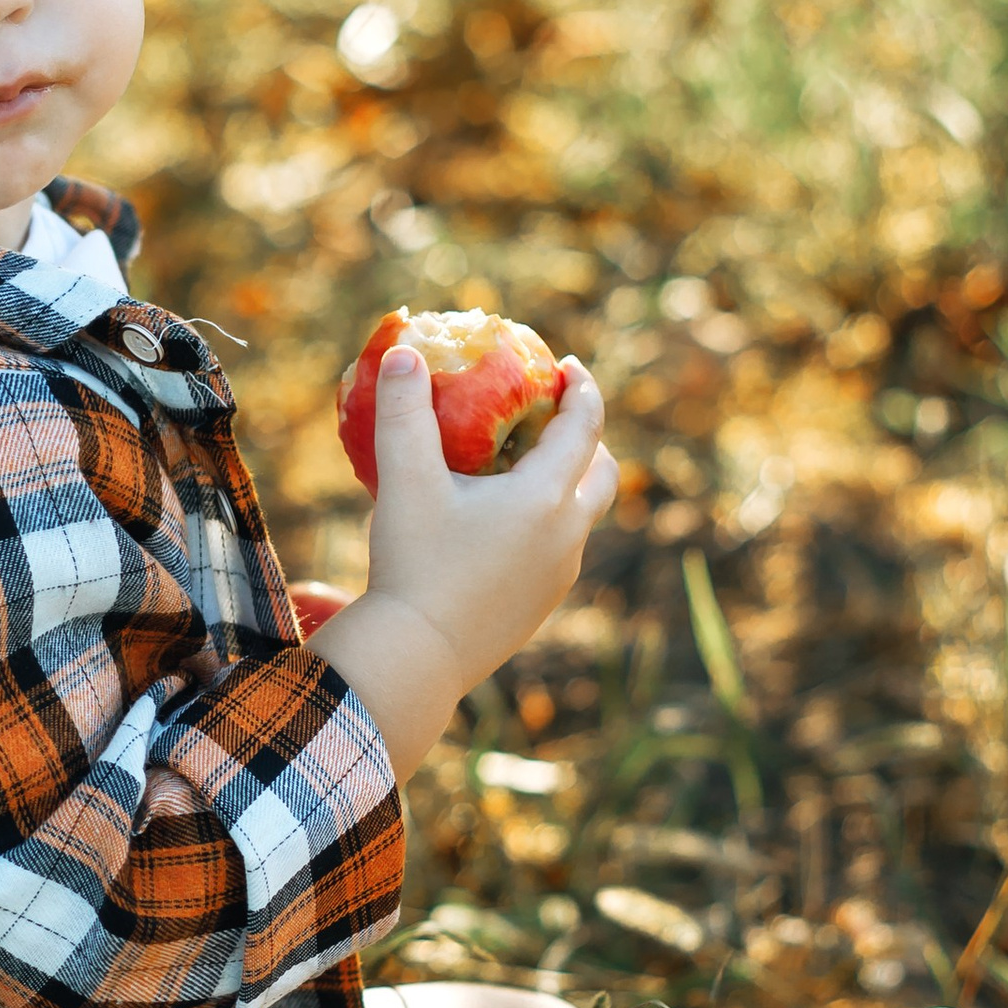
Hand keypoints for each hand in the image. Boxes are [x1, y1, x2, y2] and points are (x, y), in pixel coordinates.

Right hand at [310, 345, 616, 782]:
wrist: (418, 658)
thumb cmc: (414, 563)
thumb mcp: (404, 479)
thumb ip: (403, 411)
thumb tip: (403, 350)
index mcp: (547, 497)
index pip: (584, 427)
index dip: (581, 389)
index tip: (568, 366)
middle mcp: (567, 535)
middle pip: (604, 474)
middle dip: (588, 439)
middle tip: (556, 416)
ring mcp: (558, 575)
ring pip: (581, 516)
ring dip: (566, 483)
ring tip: (521, 468)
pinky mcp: (541, 606)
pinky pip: (558, 549)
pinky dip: (546, 521)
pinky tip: (500, 524)